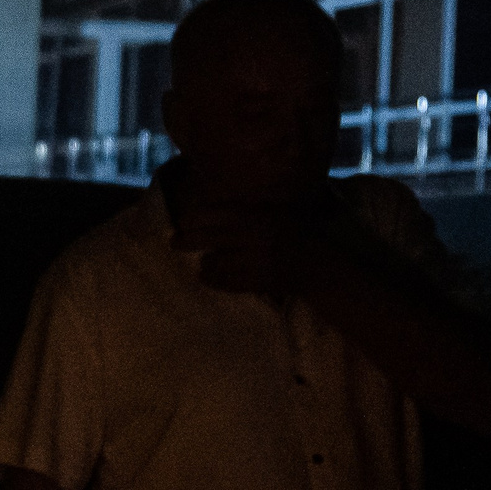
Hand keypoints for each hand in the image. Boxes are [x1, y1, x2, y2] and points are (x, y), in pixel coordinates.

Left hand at [173, 201, 320, 296]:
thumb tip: (204, 208)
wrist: (316, 265)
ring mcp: (256, 261)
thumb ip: (243, 210)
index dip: (195, 218)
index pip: (217, 213)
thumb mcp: (271, 213)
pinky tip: (206, 276)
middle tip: (173, 242)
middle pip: (210, 238)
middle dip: (187, 240)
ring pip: (215, 262)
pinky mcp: (257, 282)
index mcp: (258, 216)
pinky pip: (225, 282)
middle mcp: (255, 237)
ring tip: (202, 263)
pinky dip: (213, 279)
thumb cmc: (292, 234)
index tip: (183, 221)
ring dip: (205, 263)